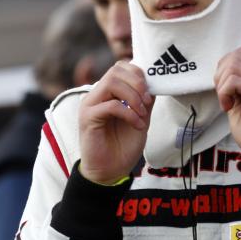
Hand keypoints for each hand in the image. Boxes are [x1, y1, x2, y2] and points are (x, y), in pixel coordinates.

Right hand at [79, 61, 153, 183]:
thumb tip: (153, 84)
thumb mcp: (141, 119)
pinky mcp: (87, 118)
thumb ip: (144, 101)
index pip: (120, 67)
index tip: (150, 94)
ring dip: (133, 97)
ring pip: (111, 82)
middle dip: (137, 84)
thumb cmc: (123, 147)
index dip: (138, 74)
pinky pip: (110, 105)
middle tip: (147, 103)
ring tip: (142, 114)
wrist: (110, 172)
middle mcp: (96, 96)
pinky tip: (137, 125)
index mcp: (107, 94)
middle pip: (115, 71)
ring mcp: (90, 105)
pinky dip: (129, 113)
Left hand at [214, 48, 240, 162]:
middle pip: (235, 56)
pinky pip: (234, 81)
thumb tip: (220, 77)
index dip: (225, 69)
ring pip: (233, 65)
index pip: (240, 54)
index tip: (224, 91)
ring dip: (222, 85)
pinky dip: (225, 93)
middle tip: (223, 96)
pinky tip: (229, 107)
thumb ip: (234, 89)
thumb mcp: (239, 105)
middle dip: (221, 75)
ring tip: (227, 103)